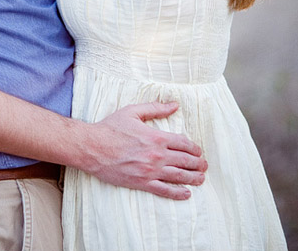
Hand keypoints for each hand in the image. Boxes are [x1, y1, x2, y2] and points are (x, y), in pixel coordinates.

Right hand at [84, 101, 206, 199]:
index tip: (198, 151)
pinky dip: (179, 193)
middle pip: (186, 161)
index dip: (195, 148)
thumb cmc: (111, 128)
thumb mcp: (132, 112)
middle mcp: (157, 155)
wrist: (92, 147)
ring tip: (201, 179)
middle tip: (204, 166)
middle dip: (198, 164)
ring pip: (179, 177)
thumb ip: (155, 108)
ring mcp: (150, 171)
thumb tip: (174, 105)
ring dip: (194, 178)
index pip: (184, 144)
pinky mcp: (142, 183)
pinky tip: (186, 193)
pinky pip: (165, 191)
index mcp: (156, 137)